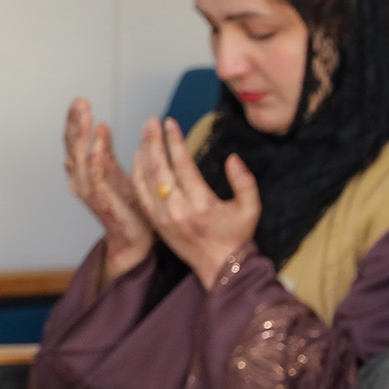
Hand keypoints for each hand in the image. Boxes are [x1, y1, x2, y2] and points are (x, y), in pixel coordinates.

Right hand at [63, 99, 152, 280]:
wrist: (134, 237)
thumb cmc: (127, 205)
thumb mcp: (116, 173)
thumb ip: (105, 152)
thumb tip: (100, 128)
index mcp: (83, 172)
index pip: (74, 141)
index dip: (75, 121)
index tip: (80, 100)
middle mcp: (79, 179)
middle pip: (72, 145)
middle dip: (75, 122)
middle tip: (81, 101)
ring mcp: (88, 190)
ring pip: (80, 157)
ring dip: (82, 134)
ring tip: (87, 113)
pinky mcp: (102, 200)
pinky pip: (96, 174)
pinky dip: (96, 155)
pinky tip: (99, 139)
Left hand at [131, 116, 258, 288]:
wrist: (220, 267)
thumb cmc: (238, 235)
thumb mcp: (251, 209)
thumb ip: (245, 181)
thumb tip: (232, 158)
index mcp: (202, 204)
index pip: (183, 165)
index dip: (175, 141)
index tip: (170, 122)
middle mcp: (178, 209)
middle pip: (160, 168)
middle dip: (154, 141)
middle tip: (152, 121)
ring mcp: (163, 217)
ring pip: (146, 179)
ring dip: (143, 153)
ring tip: (146, 133)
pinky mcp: (156, 222)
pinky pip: (140, 193)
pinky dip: (137, 172)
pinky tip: (139, 156)